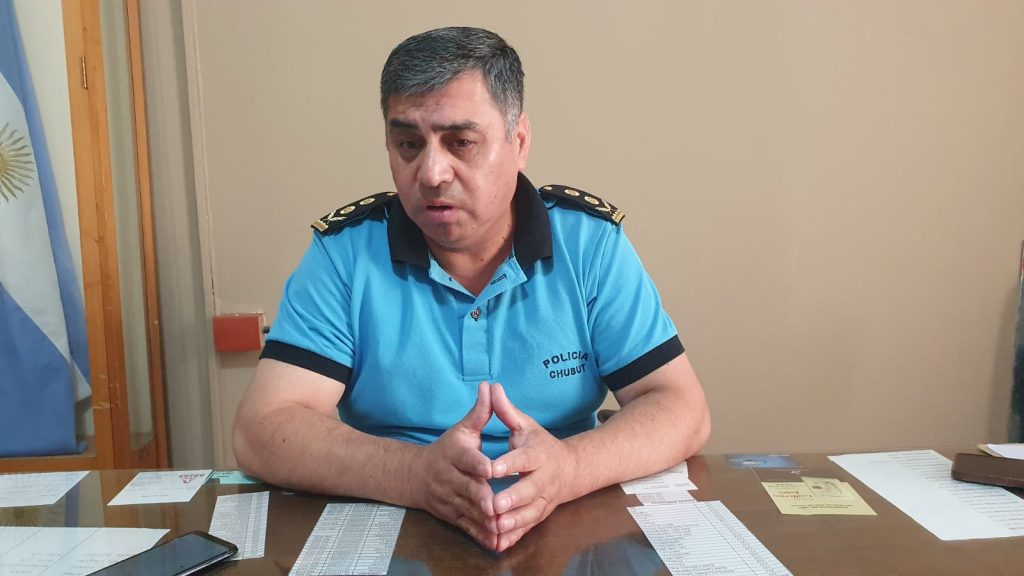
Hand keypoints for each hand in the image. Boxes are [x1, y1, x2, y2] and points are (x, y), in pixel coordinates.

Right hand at [410, 382, 497, 549]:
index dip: (478, 464)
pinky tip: (496, 542)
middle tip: (496, 505)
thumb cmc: (447, 449)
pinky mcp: (452, 516)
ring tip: (500, 527)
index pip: (466, 459)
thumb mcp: (462, 429)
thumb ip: (480, 412)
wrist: (416, 476)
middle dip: (480, 498)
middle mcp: (449, 478)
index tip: (491, 469)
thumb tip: (489, 386)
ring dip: (483, 520)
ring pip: (467, 511)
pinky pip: (467, 527)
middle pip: (466, 488)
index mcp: (454, 455)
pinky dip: (481, 535)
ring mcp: (449, 499)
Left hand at [489, 383, 578, 551]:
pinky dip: (515, 536)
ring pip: (530, 513)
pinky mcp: (540, 514)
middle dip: (512, 497)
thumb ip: (507, 411)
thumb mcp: (526, 425)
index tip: (492, 468)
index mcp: (538, 455)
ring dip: (514, 521)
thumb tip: (492, 387)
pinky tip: (499, 544)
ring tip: (495, 526)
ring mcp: (544, 499)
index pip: (524, 459)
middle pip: (529, 490)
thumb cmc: (541, 444)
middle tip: (494, 503)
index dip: (509, 463)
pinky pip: (528, 527)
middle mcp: (544, 479)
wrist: (571, 469)